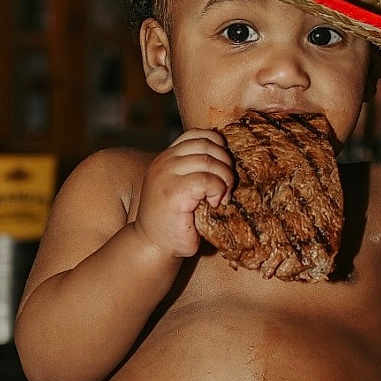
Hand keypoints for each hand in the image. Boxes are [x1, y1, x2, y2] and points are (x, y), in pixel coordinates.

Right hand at [133, 128, 234, 258]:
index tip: (223, 167)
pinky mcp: (174, 192)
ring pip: (209, 161)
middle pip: (207, 145)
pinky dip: (218, 191)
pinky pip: (208, 180)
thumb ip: (194, 169)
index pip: (197, 134)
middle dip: (225, 164)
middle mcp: (164, 162)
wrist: (153, 245)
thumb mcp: (182, 186)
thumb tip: (226, 157)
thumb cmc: (174, 220)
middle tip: (226, 186)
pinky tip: (213, 204)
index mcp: (166, 157)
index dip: (217, 145)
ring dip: (224, 179)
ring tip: (221, 197)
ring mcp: (166, 175)